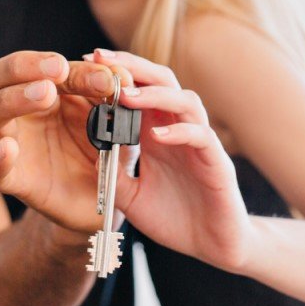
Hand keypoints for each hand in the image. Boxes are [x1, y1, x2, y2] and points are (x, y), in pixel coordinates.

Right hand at [0, 51, 132, 233]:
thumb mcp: (114, 117)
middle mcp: (17, 114)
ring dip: (11, 99)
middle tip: (58, 69)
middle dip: (19, 66)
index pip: (35, 66)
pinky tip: (9, 148)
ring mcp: (11, 145)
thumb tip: (118, 75)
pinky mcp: (15, 181)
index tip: (100, 74)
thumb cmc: (104, 147)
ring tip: (45, 93)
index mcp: (38, 91)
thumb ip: (113, 95)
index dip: (64, 63)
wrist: (107, 196)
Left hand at [87, 49, 253, 272]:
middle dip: (133, 67)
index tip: (88, 60)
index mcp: (157, 133)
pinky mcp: (217, 163)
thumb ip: (112, 174)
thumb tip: (91, 152)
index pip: (139, 90)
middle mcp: (178, 130)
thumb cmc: (174, 218)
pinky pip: (201, 137)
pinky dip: (179, 131)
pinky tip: (156, 135)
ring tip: (125, 95)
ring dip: (155, 95)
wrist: (213, 247)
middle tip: (102, 58)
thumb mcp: (130, 197)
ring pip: (185, 101)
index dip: (117, 73)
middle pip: (163, 82)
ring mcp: (200, 144)